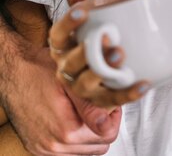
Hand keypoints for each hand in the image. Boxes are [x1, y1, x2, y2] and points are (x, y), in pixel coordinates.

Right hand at [4, 45, 119, 155]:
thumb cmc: (38, 69)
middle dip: (103, 125)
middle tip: (100, 104)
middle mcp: (54, 145)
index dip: (114, 115)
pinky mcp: (38, 148)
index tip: (110, 102)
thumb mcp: (70, 82)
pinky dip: (75, 139)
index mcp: (65, 130)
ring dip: (89, 133)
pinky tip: (72, 118)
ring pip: (84, 151)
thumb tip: (109, 118)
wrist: (12, 71)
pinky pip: (67, 152)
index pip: (107, 135)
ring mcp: (44, 149)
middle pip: (98, 146)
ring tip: (85, 110)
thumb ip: (91, 104)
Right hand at [49, 0, 149, 109]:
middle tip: (107, 37)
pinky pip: (113, 99)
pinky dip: (129, 93)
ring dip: (105, 70)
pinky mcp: (100, 100)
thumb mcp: (84, 24)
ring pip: (87, 83)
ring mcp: (82, 86)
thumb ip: (83, 7)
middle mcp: (67, 68)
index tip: (82, 11)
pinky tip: (144, 83)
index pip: (58, 34)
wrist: (93, 78)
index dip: (68, 23)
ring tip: (120, 55)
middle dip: (88, 50)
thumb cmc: (90, 42)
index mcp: (62, 48)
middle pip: (73, 61)